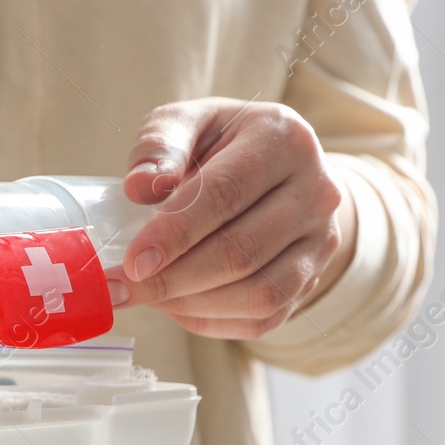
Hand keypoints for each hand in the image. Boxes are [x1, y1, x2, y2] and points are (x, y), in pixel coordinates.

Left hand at [112, 99, 354, 338]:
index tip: (132, 262)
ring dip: (190, 304)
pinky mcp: (312, 280)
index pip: (226, 194)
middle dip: (173, 278)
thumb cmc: (221, 144)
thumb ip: (160, 145)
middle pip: (242, 252)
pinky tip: (175, 304)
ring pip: (257, 294)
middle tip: (123, 289)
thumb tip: (141, 187)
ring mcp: (321, 241)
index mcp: (284, 140)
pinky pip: (262, 318)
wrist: (277, 171)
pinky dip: (210, 320)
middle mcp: (317, 192)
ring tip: (146, 295)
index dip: (174, 234)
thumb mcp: (188, 124)